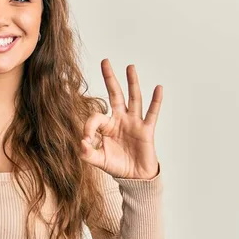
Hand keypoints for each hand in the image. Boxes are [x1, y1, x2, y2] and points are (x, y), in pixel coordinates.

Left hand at [78, 59, 162, 179]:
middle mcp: (120, 119)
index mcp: (106, 126)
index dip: (88, 127)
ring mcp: (134, 123)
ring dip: (132, 83)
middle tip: (105, 61)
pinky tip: (158, 88)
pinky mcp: (146, 129)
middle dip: (110, 78)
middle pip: (115, 94)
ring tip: (130, 67)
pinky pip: (152, 113)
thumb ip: (87, 153)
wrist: (134, 177)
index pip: (96, 117)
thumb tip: (80, 143)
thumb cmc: (116, 166)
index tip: (85, 140)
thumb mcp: (98, 161)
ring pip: (133, 98)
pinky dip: (156, 101)